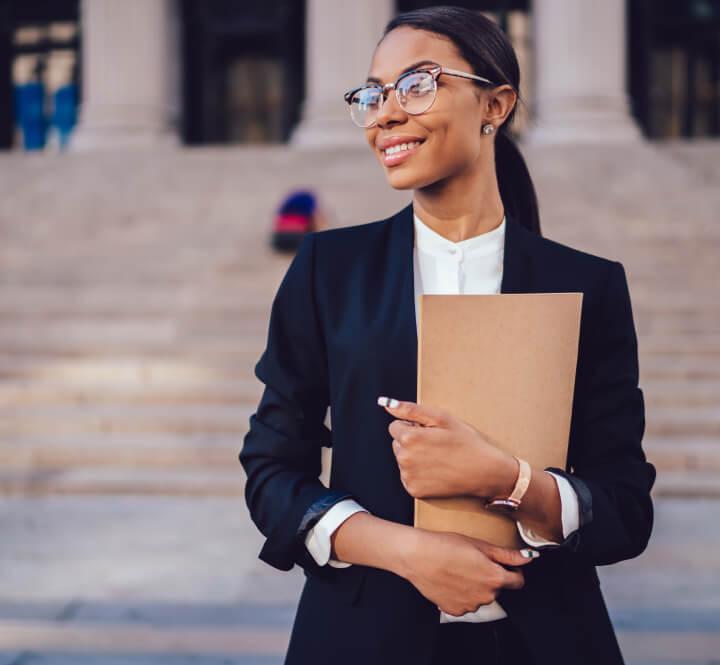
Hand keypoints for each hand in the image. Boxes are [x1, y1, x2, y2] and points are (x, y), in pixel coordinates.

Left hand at [378, 397, 516, 499]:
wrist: (483, 472)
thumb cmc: (465, 442)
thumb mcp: (441, 418)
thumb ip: (410, 409)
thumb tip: (386, 404)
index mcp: (409, 438)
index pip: (395, 426)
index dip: (412, 426)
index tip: (430, 432)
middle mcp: (404, 459)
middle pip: (397, 443)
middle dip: (411, 442)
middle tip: (435, 445)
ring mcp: (408, 476)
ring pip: (402, 460)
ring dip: (414, 457)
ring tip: (438, 458)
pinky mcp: (414, 490)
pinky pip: (408, 476)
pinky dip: (418, 473)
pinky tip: (436, 470)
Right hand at [400, 528, 538, 616]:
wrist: (417, 556)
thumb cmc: (445, 545)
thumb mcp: (479, 544)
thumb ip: (507, 555)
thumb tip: (528, 558)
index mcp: (495, 578)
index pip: (518, 581)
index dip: (512, 571)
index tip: (501, 563)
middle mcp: (485, 596)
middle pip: (497, 588)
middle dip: (490, 577)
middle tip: (472, 561)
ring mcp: (470, 606)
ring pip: (481, 596)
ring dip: (475, 586)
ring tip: (458, 569)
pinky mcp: (455, 611)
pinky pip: (465, 603)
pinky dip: (461, 594)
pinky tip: (450, 580)